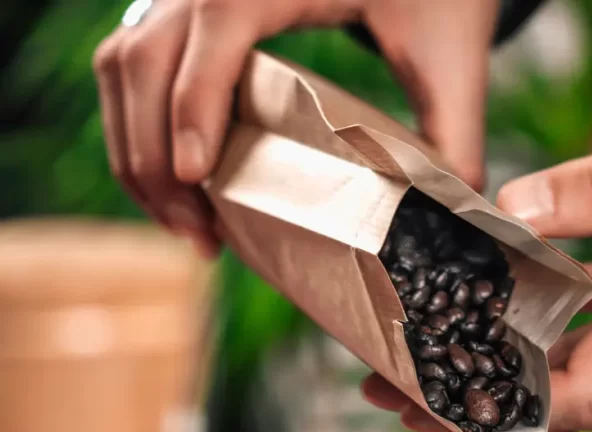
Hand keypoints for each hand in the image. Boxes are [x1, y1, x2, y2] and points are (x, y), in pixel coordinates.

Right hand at [93, 0, 498, 258]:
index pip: (218, 21)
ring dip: (138, 151)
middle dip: (155, 157)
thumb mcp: (451, 55)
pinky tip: (180, 188)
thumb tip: (457, 221)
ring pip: (123, 62)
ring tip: (188, 228)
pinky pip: (132, 64)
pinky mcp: (182, 11)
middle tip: (198, 239)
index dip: (196, 100)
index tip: (197, 178)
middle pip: (146, 53)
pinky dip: (139, 128)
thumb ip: (454, 135)